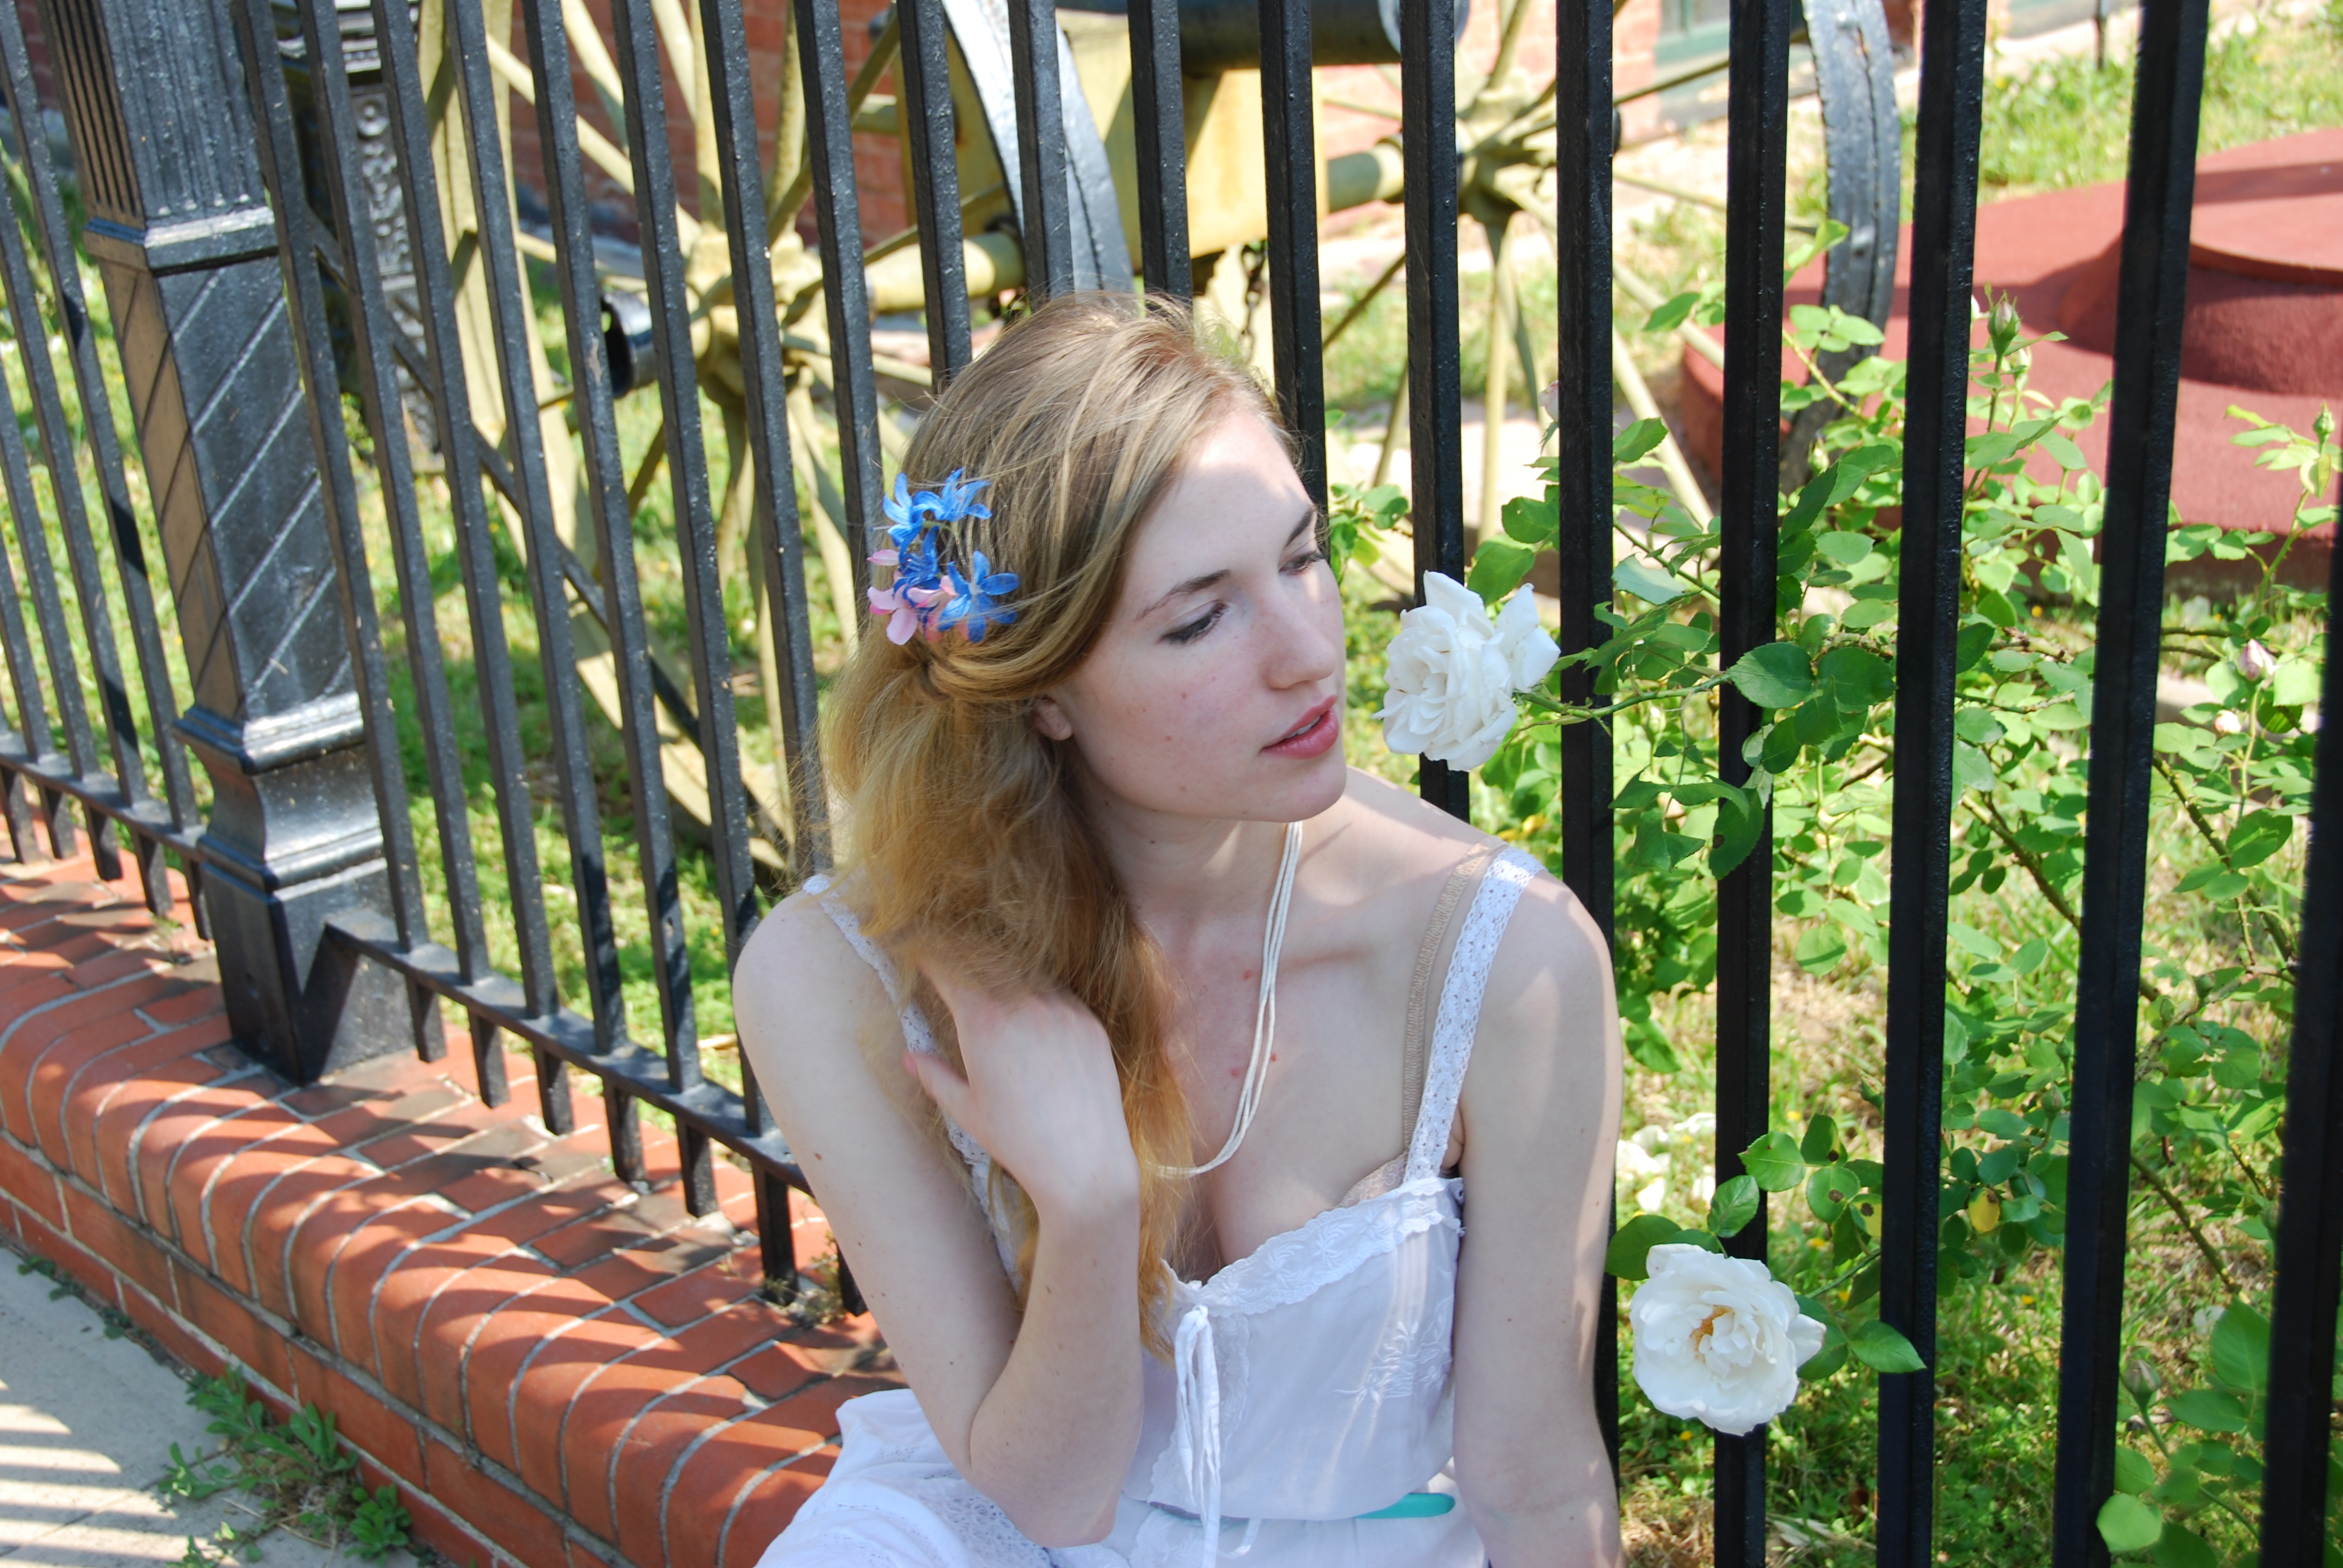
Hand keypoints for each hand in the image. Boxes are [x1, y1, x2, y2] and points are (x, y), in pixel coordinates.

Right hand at [904, 971, 1141, 1223]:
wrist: (1083, 1162)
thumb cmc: (1018, 1140)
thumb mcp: (966, 1110)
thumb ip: (935, 1076)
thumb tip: (910, 1058)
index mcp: (984, 1021)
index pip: (951, 970)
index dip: (932, 957)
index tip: (920, 950)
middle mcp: (1025, 1004)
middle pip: (987, 964)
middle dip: (967, 965)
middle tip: (954, 971)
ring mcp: (1063, 1009)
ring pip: (1026, 976)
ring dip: (1005, 980)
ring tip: (995, 999)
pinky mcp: (1090, 1022)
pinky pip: (1059, 996)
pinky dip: (1040, 999)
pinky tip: (1033, 1021)